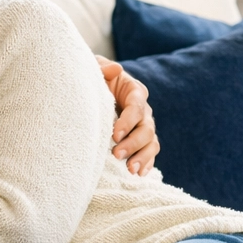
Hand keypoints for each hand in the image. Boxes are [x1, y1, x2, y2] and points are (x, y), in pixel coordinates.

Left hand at [97, 56, 158, 174]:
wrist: (92, 91)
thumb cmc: (93, 79)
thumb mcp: (94, 69)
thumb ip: (102, 68)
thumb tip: (115, 69)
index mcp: (133, 90)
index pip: (135, 106)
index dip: (127, 121)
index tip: (114, 135)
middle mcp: (143, 109)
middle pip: (146, 128)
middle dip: (132, 143)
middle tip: (116, 155)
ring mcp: (144, 125)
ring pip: (151, 142)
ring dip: (142, 157)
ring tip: (130, 170)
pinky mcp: (141, 139)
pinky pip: (149, 152)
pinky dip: (147, 163)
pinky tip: (140, 174)